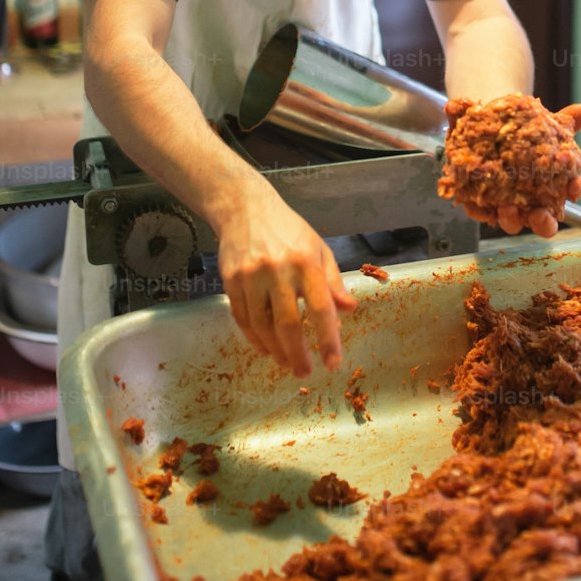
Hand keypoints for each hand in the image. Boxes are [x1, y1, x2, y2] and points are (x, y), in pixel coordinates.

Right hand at [216, 183, 356, 375]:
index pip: (321, 308)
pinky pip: (242, 318)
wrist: (244, 208)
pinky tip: (265, 348)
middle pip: (288, 324)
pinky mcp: (231, 281)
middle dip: (298, 354)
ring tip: (286, 363)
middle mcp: (278, 270)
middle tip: (304, 372)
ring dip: (275, 350)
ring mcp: (251, 277)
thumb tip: (349, 309)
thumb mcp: (318, 248)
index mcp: (306, 262)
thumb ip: (333, 281)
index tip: (333, 362)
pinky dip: (254, 338)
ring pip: (262, 326)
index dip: (328, 339)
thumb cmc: (287, 230)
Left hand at [495, 102, 580, 238]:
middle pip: (545, 223)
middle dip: (544, 223)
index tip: (575, 185)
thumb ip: (563, 121)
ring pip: (514, 223)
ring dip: (512, 219)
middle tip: (539, 214)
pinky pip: (484, 214)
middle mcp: (534, 202)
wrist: (489, 135)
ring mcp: (510, 207)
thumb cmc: (522, 137)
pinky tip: (480, 203)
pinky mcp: (484, 207)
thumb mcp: (542, 126)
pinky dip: (482, 211)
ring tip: (506, 208)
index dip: (576, 190)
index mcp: (554, 185)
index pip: (571, 191)